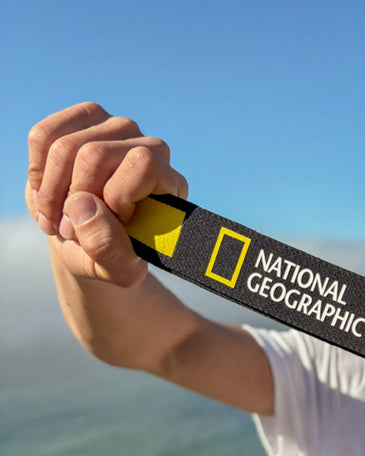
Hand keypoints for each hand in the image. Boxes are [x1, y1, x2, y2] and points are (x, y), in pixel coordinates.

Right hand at [26, 102, 187, 285]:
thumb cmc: (111, 255)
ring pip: (65, 146)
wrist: (88, 240)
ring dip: (50, 190)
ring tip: (56, 216)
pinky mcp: (84, 120)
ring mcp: (117, 129)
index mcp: (170, 182)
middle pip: (95, 155)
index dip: (115, 197)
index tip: (109, 224)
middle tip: (70, 229)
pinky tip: (46, 192)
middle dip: (72, 199)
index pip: (142, 164)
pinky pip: (43, 136)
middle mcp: (149, 147)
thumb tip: (82, 204)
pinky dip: (36, 171)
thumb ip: (108, 248)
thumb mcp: (117, 268)